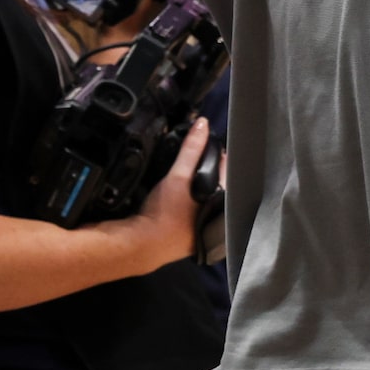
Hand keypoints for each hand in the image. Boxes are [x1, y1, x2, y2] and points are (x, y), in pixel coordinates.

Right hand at [94, 119, 213, 277]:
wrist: (141, 245)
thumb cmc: (164, 214)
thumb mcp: (178, 177)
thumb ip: (191, 150)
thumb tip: (203, 124)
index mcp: (225, 205)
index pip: (229, 170)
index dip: (217, 153)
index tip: (204, 142)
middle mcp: (220, 218)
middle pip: (219, 182)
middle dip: (208, 168)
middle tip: (192, 154)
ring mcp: (206, 228)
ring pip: (208, 195)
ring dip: (199, 183)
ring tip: (185, 171)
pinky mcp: (192, 234)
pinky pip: (197, 207)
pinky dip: (191, 198)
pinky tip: (180, 194)